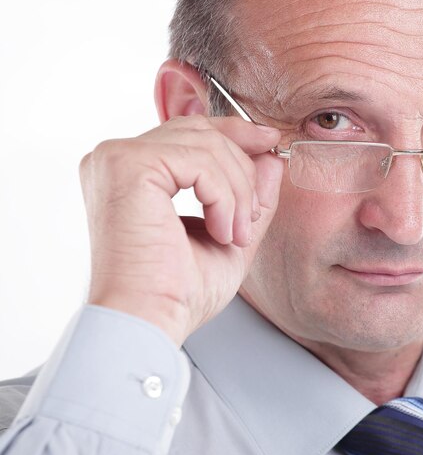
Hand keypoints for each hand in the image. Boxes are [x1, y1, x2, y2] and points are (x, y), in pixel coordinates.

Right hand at [79, 115, 282, 345]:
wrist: (149, 323)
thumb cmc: (178, 291)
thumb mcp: (228, 233)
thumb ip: (247, 193)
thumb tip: (272, 156)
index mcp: (131, 171)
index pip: (189, 131)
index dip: (235, 133)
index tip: (270, 142)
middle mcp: (117, 157)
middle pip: (201, 131)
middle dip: (243, 166)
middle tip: (253, 213)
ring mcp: (118, 158)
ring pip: (206, 145)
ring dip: (237, 191)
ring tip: (236, 233)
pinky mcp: (128, 165)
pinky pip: (200, 161)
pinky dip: (224, 197)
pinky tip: (221, 230)